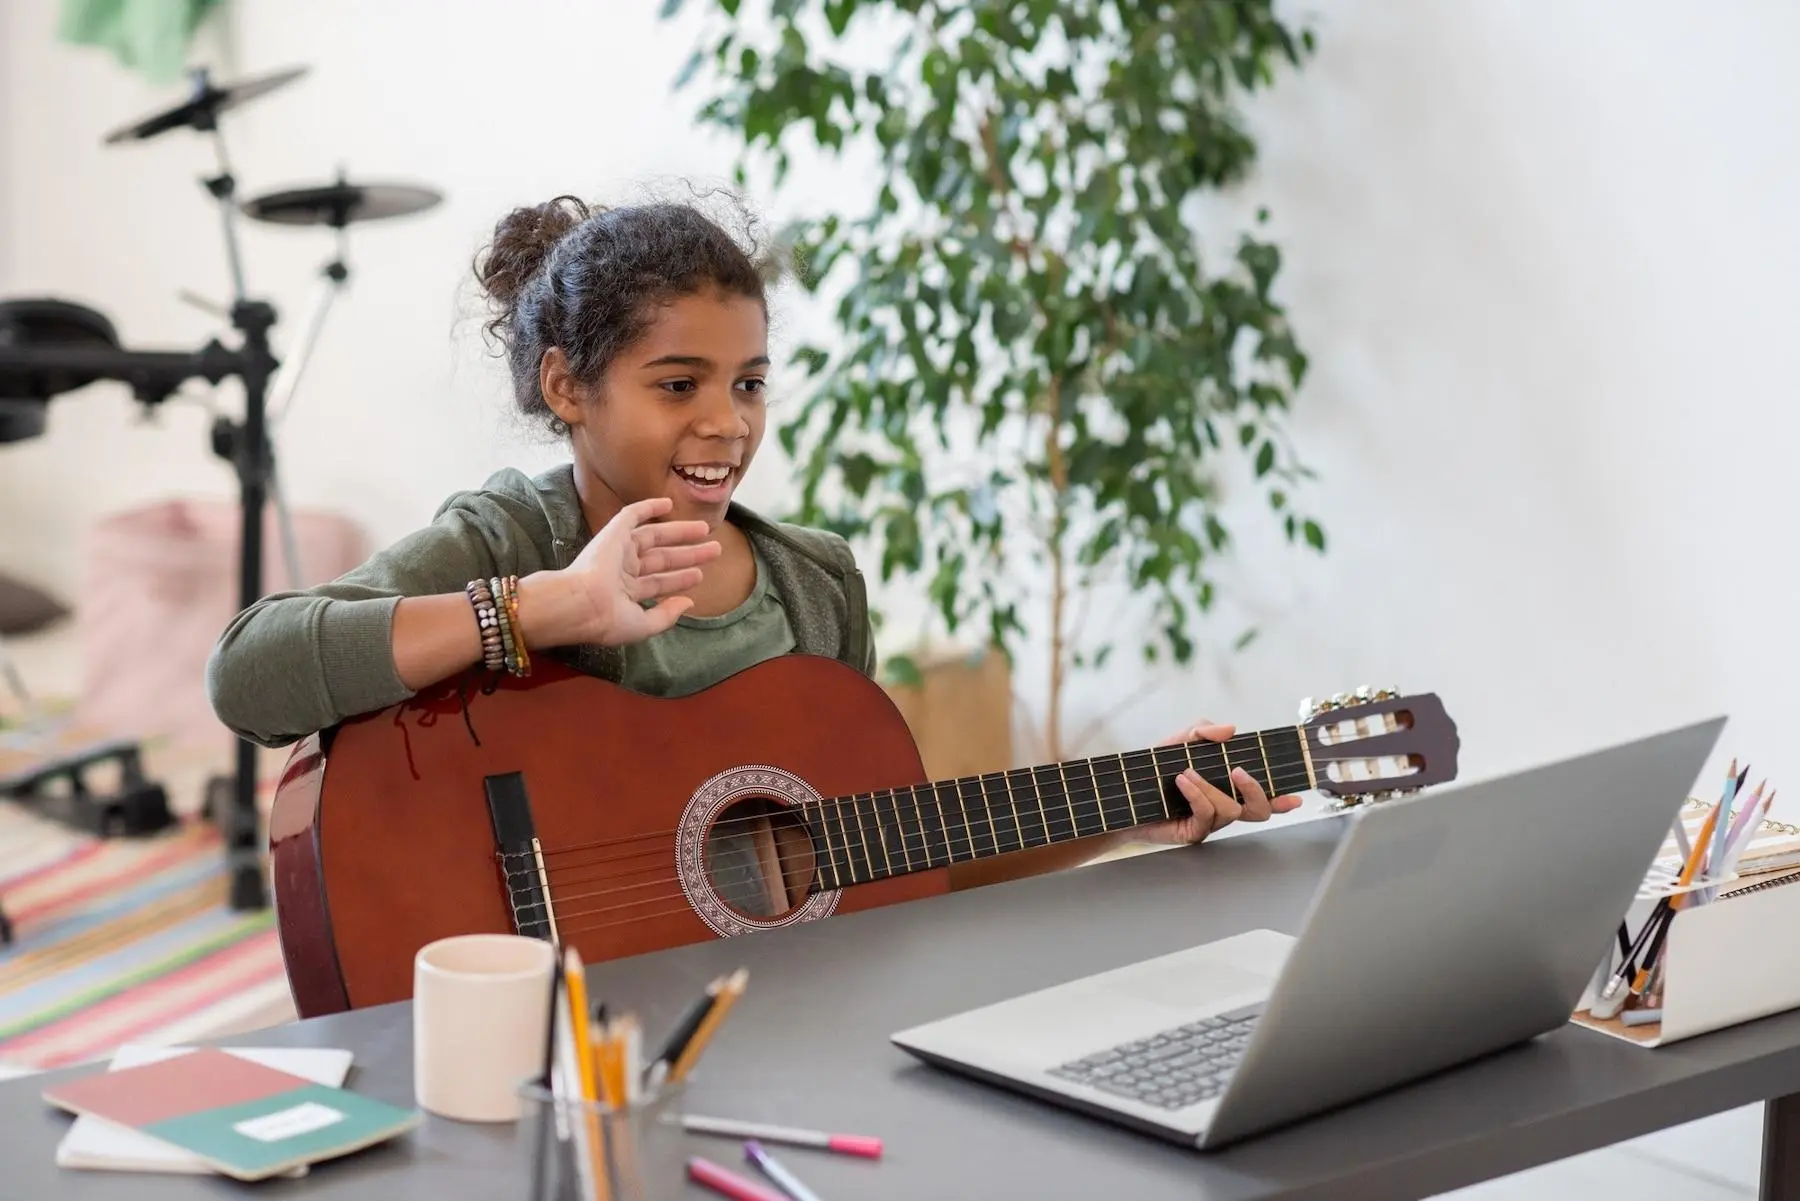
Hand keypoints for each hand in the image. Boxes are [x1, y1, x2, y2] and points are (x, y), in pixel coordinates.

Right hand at [519, 497, 721, 647]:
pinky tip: (669, 504)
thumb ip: (666, 616)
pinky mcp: (613, 534)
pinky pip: (631, 515)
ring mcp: (618, 551)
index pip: (659, 583)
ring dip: (679, 532)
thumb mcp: (642, 625)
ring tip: (705, 529)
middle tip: (714, 550)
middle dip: (688, 555)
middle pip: (663, 559)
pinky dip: (648, 507)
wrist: (581, 603)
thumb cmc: (608, 620)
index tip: (700, 575)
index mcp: (625, 593)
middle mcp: (622, 570)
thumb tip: (688, 603)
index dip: (680, 580)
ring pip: (654, 537)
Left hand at [1136, 720, 1305, 845]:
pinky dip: (1198, 794)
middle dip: (1256, 790)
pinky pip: (1207, 815)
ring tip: (1186, 772)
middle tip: (1238, 771)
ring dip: (1210, 787)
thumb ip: (1201, 731)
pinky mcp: (1193, 833)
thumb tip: (1230, 729)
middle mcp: (1223, 808)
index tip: (1295, 796)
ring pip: (1230, 810)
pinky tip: (1182, 782)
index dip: (1281, 798)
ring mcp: (1209, 823)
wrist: (1121, 794)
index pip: (1262, 795)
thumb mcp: (1176, 743)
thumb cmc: (1152, 770)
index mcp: (1226, 787)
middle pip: (1259, 810)